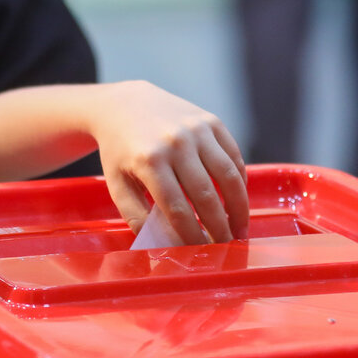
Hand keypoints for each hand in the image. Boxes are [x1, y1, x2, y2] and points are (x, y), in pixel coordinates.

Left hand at [92, 81, 248, 244]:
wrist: (124, 104)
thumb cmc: (120, 151)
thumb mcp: (117, 184)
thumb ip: (136, 217)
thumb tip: (165, 246)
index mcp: (149, 160)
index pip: (177, 209)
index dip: (192, 235)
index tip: (201, 252)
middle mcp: (175, 142)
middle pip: (206, 195)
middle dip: (219, 228)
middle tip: (226, 247)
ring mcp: (196, 129)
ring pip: (228, 176)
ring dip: (238, 208)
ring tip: (240, 230)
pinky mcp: (211, 121)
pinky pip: (234, 156)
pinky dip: (240, 181)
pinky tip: (238, 201)